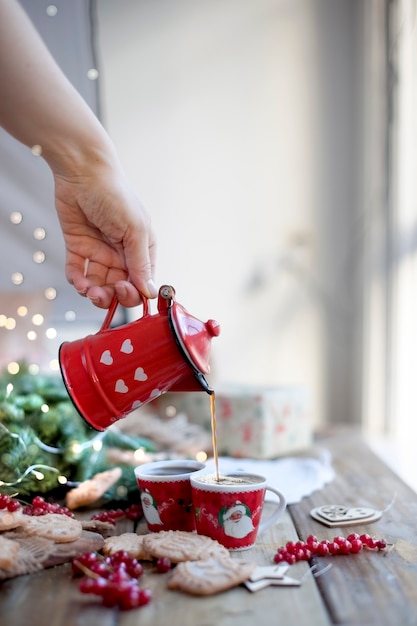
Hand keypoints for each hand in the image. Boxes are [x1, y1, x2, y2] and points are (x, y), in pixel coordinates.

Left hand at [53, 165, 156, 308]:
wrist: (82, 171)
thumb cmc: (114, 193)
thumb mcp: (135, 230)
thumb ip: (141, 263)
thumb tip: (150, 292)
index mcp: (142, 248)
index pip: (141, 282)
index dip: (132, 292)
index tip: (122, 290)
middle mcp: (122, 252)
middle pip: (118, 287)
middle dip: (110, 296)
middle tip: (101, 294)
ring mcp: (100, 250)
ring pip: (98, 284)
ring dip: (92, 291)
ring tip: (85, 288)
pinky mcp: (79, 246)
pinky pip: (78, 272)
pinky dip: (77, 280)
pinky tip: (77, 279)